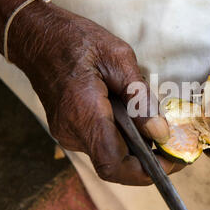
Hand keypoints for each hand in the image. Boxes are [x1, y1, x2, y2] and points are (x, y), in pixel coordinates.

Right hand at [7, 3, 184, 184]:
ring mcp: (67, 132)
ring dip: (135, 148)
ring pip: (108, 155)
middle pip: (114, 164)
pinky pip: (100, 143)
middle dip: (146, 161)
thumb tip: (161, 133)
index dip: (145, 172)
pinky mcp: (69, 129)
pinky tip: (132, 119)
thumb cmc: (76, 40)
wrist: (37, 37)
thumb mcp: (118, 58)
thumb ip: (141, 99)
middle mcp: (71, 131)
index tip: (171, 162)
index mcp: (84, 112)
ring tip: (153, 126)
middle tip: (172, 146)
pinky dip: (121, 138)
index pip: (113, 164)